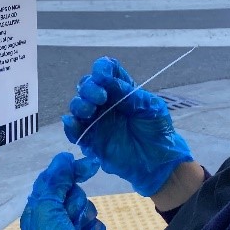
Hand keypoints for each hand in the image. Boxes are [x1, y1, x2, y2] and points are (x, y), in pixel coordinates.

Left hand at [20, 152, 114, 229]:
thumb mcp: (47, 208)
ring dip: (84, 218)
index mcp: (39, 209)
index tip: (88, 166)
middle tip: (69, 218)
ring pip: (87, 206)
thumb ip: (55, 181)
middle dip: (74, 203)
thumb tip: (65, 158)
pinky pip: (97, 223)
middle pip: (73, 192)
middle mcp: (54, 217)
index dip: (70, 171)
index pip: (55, 180)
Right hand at [62, 56, 193, 197]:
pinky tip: (73, 123)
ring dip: (79, 104)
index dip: (102, 68)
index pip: (106, 70)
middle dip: (89, 87)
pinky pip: (74, 131)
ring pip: (78, 106)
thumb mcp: (150, 107)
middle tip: (100, 97)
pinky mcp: (90, 140)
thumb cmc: (158, 130)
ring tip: (89, 110)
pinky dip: (70, 126)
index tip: (103, 75)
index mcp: (120, 89)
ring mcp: (96, 120)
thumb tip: (105, 82)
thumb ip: (129, 94)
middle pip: (87, 85)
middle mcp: (105, 102)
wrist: (158, 161)